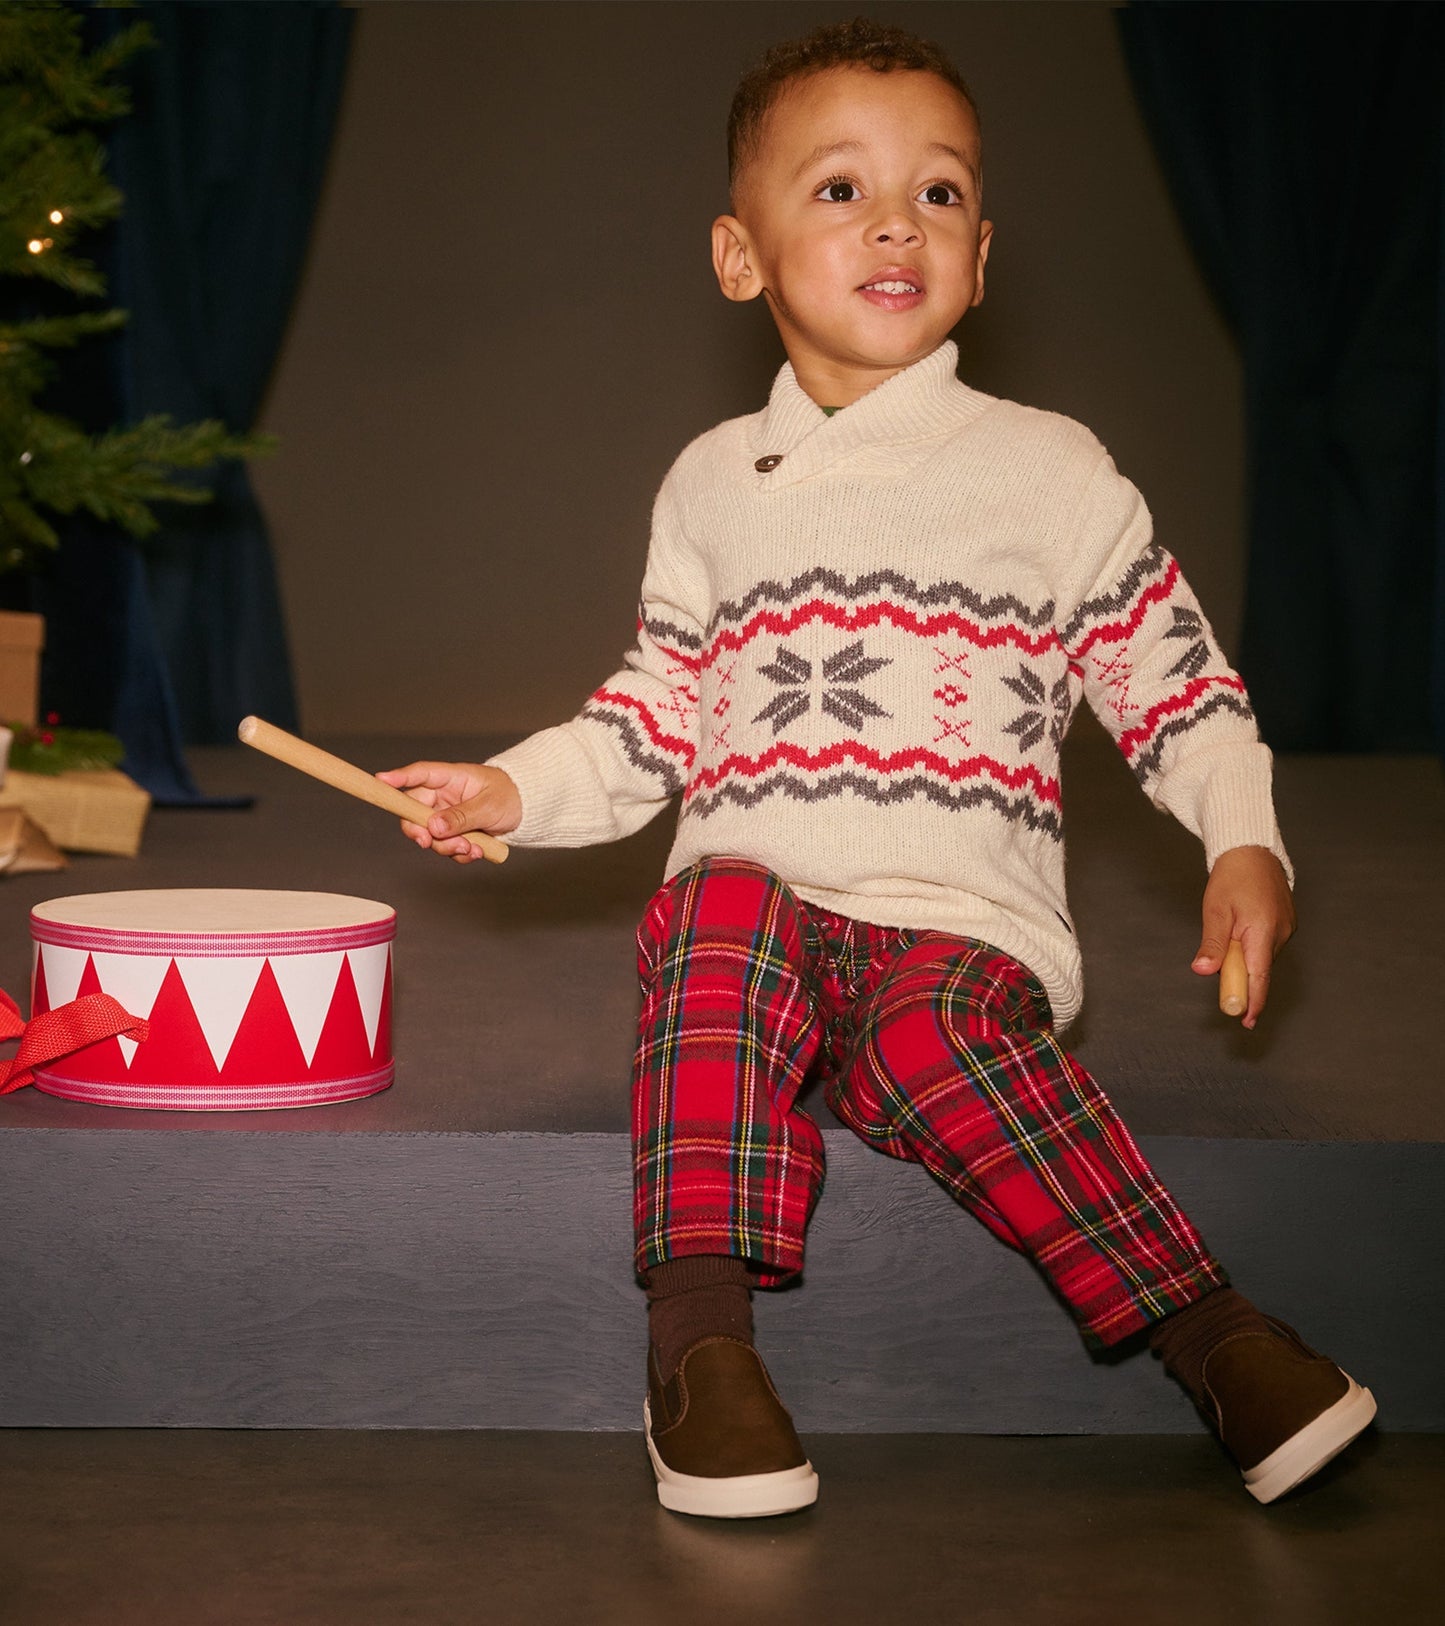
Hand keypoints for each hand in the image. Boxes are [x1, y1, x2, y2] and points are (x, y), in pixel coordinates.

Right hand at [375, 762, 521, 863]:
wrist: (528, 812)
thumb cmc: (511, 796)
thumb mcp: (488, 806)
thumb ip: (461, 816)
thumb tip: (433, 827)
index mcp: (451, 778)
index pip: (420, 775)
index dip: (398, 777)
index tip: (380, 780)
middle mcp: (443, 796)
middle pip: (414, 812)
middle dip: (419, 831)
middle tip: (427, 842)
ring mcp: (447, 816)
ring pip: (430, 836)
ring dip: (446, 847)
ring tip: (470, 848)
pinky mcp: (455, 834)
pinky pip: (446, 848)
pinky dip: (459, 854)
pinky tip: (476, 852)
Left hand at [1192, 846, 1295, 1028]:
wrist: (1251, 851)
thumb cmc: (1231, 877)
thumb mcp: (1215, 911)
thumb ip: (1212, 944)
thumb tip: (1204, 970)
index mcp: (1264, 932)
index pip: (1259, 977)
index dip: (1253, 1002)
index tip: (1245, 1021)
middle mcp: (1281, 933)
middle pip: (1260, 970)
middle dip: (1241, 977)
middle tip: (1222, 975)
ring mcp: (1287, 928)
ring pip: (1262, 957)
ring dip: (1244, 959)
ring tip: (1228, 931)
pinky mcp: (1286, 923)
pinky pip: (1267, 945)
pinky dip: (1252, 948)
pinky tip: (1240, 932)